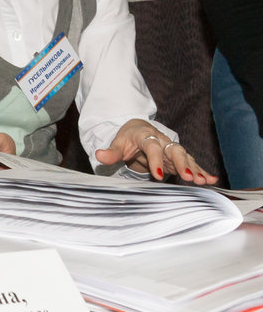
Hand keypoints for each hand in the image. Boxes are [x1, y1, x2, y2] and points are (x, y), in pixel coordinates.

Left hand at [95, 118, 216, 184]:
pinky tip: (212, 179)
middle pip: (175, 150)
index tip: (157, 175)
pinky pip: (192, 163)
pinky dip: (202, 170)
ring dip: (195, 169)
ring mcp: (172, 149)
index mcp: (146, 136)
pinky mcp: (178, 157)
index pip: (152, 147)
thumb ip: (111, 152)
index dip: (155, 160)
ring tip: (204, 181)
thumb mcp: (117, 144)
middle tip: (189, 178)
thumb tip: (98, 156)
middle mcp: (163, 141)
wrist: (138, 130)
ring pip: (186, 157)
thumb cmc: (127, 139)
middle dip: (183, 164)